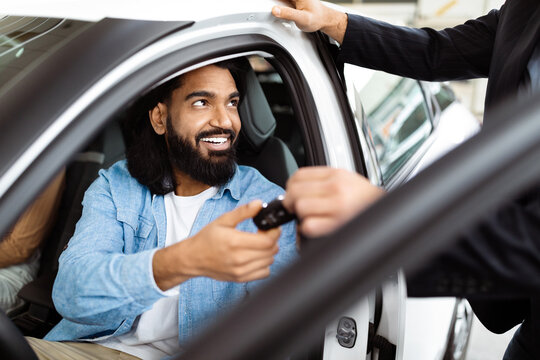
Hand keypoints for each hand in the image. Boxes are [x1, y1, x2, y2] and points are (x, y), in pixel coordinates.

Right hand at [153, 200, 280, 289]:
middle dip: (272, 240)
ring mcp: (240, 271)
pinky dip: (264, 264)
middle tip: (263, 233)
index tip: (270, 226)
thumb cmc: (207, 238)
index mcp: (235, 242)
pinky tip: (255, 256)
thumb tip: (260, 204)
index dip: (274, 232)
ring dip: (268, 251)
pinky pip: (264, 272)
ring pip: (270, 261)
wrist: (193, 258)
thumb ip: (243, 211)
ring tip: (258, 244)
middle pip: (271, 251)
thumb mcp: (223, 220)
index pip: (268, 240)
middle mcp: (239, 259)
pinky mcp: (241, 279)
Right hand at [271, 0, 347, 43]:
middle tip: (270, 10)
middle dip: (276, 3)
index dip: (274, 2)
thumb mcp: (302, 19)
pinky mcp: (292, 0)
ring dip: (277, 4)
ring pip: (281, 0)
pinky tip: (277, 10)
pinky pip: (282, 1)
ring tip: (273, 11)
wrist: (324, 19)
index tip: (267, 6)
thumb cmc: (316, 18)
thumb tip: (275, 10)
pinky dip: (279, 4)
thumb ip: (288, 14)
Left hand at [283, 167, 384, 236]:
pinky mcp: (336, 225)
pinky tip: (318, 226)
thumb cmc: (366, 200)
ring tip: (312, 216)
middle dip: (291, 201)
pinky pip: (308, 226)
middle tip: (296, 208)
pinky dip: (308, 229)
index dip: (291, 186)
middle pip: (295, 191)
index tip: (292, 193)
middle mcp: (336, 188)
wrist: (388, 213)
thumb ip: (323, 180)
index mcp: (336, 175)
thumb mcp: (347, 180)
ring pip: (300, 208)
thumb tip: (296, 187)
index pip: (299, 175)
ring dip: (301, 215)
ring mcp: (337, 206)